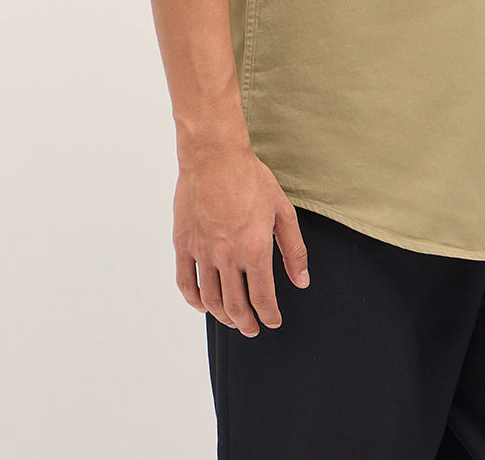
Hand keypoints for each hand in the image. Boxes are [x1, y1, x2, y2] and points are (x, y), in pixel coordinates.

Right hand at [173, 142, 310, 335]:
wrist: (214, 156)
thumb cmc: (250, 178)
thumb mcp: (282, 211)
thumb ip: (293, 249)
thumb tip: (302, 281)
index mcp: (254, 249)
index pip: (262, 298)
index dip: (269, 315)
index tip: (272, 321)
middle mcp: (227, 256)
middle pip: (236, 306)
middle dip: (247, 323)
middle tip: (252, 328)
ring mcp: (202, 252)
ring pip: (211, 299)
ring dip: (223, 316)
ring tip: (232, 320)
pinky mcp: (183, 244)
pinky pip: (186, 282)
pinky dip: (194, 300)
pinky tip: (203, 305)